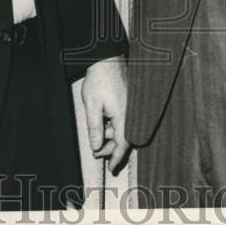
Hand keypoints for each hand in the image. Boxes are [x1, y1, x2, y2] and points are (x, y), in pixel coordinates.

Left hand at [81, 55, 128, 173]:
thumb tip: (97, 147)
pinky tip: (106, 121)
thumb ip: (95, 128)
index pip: (123, 143)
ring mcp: (132, 106)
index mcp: (124, 115)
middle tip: (97, 151)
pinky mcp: (131, 100)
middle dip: (111, 147)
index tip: (112, 168)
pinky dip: (116, 124)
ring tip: (98, 131)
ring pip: (125, 128)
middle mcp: (132, 112)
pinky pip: (125, 119)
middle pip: (125, 138)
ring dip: (112, 135)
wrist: (108, 58)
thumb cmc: (99, 79)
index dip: (117, 158)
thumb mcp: (92, 105)